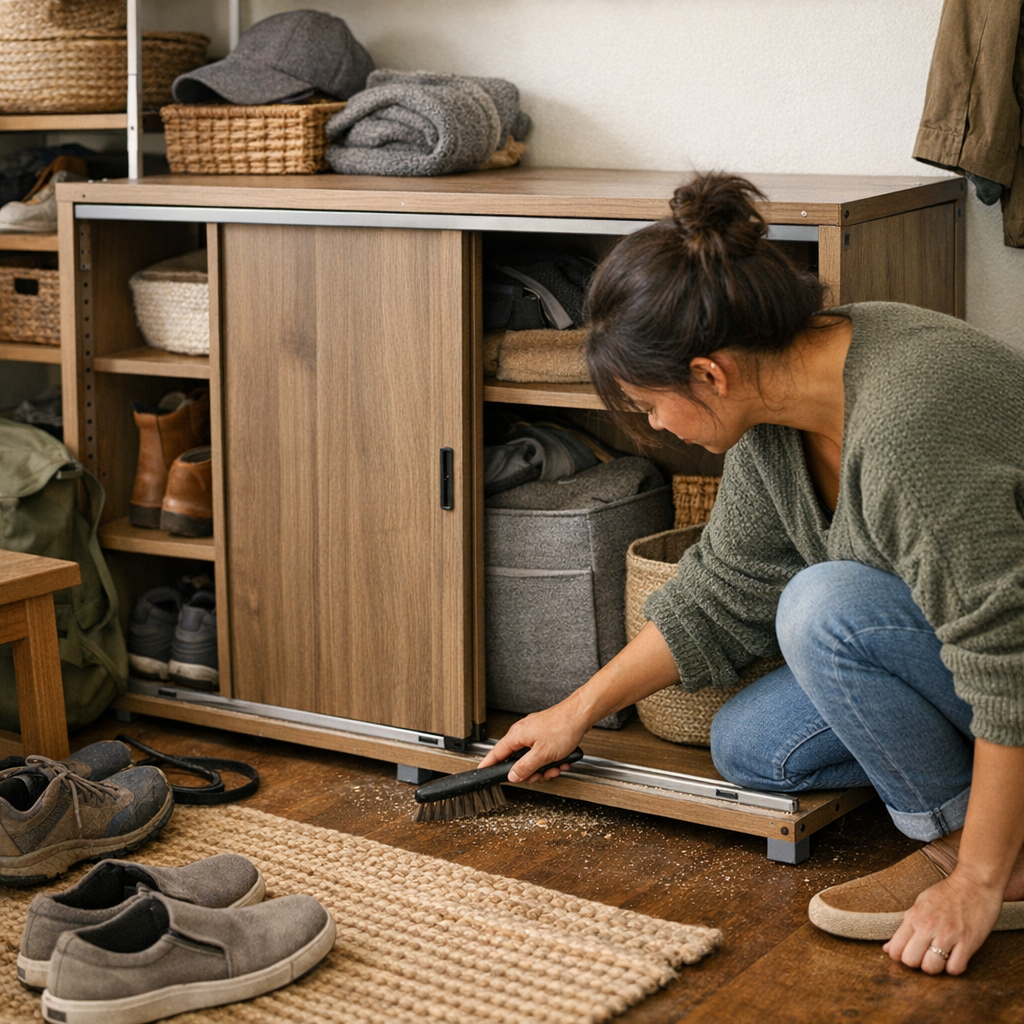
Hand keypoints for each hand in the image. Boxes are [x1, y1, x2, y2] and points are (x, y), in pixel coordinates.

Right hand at [476, 701, 587, 782]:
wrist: (580, 715)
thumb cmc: (562, 727)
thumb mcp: (542, 754)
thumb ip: (525, 767)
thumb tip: (513, 775)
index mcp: (517, 735)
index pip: (496, 753)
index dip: (489, 764)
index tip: (481, 771)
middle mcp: (523, 733)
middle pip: (517, 761)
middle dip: (530, 772)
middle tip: (540, 775)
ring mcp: (534, 734)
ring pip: (532, 759)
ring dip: (544, 768)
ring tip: (555, 767)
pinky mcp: (545, 735)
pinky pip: (542, 753)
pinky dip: (551, 760)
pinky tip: (561, 761)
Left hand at [882, 868, 1003, 974]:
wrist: (974, 883)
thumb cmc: (946, 894)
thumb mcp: (919, 905)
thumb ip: (905, 927)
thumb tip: (888, 949)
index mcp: (914, 917)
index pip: (896, 949)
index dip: (900, 957)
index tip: (910, 953)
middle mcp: (928, 926)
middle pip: (911, 961)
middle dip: (917, 964)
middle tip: (926, 957)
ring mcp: (948, 934)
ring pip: (932, 967)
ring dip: (936, 967)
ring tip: (942, 958)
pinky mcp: (968, 941)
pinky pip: (955, 968)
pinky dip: (955, 967)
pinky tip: (956, 957)